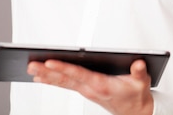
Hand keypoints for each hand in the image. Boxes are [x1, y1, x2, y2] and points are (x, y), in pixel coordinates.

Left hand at [27, 59, 153, 114]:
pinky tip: (39, 78)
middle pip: (64, 79)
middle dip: (46, 72)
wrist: (136, 112)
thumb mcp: (142, 83)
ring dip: (45, 76)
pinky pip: (64, 85)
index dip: (63, 68)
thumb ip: (139, 72)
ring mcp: (85, 90)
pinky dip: (51, 81)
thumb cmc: (136, 95)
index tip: (49, 62)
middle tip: (30, 65)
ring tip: (30, 69)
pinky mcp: (83, 90)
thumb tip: (138, 63)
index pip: (78, 74)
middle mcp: (89, 88)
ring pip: (61, 82)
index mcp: (101, 85)